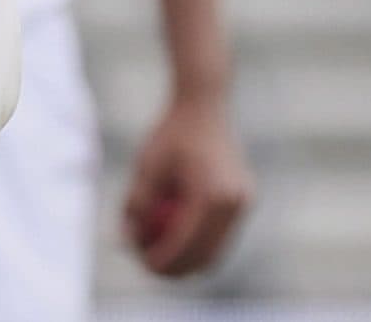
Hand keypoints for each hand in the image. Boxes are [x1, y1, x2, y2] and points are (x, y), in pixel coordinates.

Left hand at [123, 93, 255, 276]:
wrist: (205, 104)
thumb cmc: (171, 132)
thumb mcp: (147, 167)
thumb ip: (138, 205)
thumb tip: (125, 242)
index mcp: (211, 196)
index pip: (185, 244)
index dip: (162, 260)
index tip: (142, 263)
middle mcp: (234, 203)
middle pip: (205, 255)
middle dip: (177, 267)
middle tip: (151, 266)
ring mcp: (244, 202)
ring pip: (216, 248)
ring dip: (190, 256)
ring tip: (161, 253)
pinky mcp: (245, 198)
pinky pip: (222, 232)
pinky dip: (201, 239)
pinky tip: (176, 236)